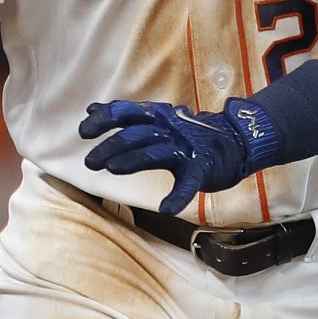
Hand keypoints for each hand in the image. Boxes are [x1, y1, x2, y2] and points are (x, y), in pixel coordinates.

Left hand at [80, 100, 266, 214]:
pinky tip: (166, 208)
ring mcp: (185, 148)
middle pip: (134, 135)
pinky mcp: (201, 168)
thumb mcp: (155, 119)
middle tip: (89, 162)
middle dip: (110, 147)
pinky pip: (188, 183)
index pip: (125, 113)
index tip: (83, 132)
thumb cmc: (186, 133)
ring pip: (155, 153)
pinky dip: (178, 197)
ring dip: (132, 160)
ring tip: (112, 169)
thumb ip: (124, 116)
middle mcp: (168, 129)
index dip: (104, 120)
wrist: (234, 141)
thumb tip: (91, 110)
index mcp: (155, 116)